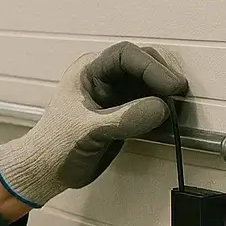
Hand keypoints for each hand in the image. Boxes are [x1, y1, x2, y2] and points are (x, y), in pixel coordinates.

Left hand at [0, 42, 187, 207]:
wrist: (48, 170)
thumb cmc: (55, 146)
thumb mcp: (89, 130)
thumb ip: (124, 118)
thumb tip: (160, 107)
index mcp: (88, 71)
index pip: (126, 55)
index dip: (152, 67)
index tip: (171, 86)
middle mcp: (103, 78)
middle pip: (142, 64)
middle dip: (162, 77)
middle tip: (177, 97)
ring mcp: (114, 95)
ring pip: (149, 84)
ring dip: (165, 95)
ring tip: (174, 111)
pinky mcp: (123, 114)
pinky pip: (150, 104)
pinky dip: (162, 110)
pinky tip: (166, 122)